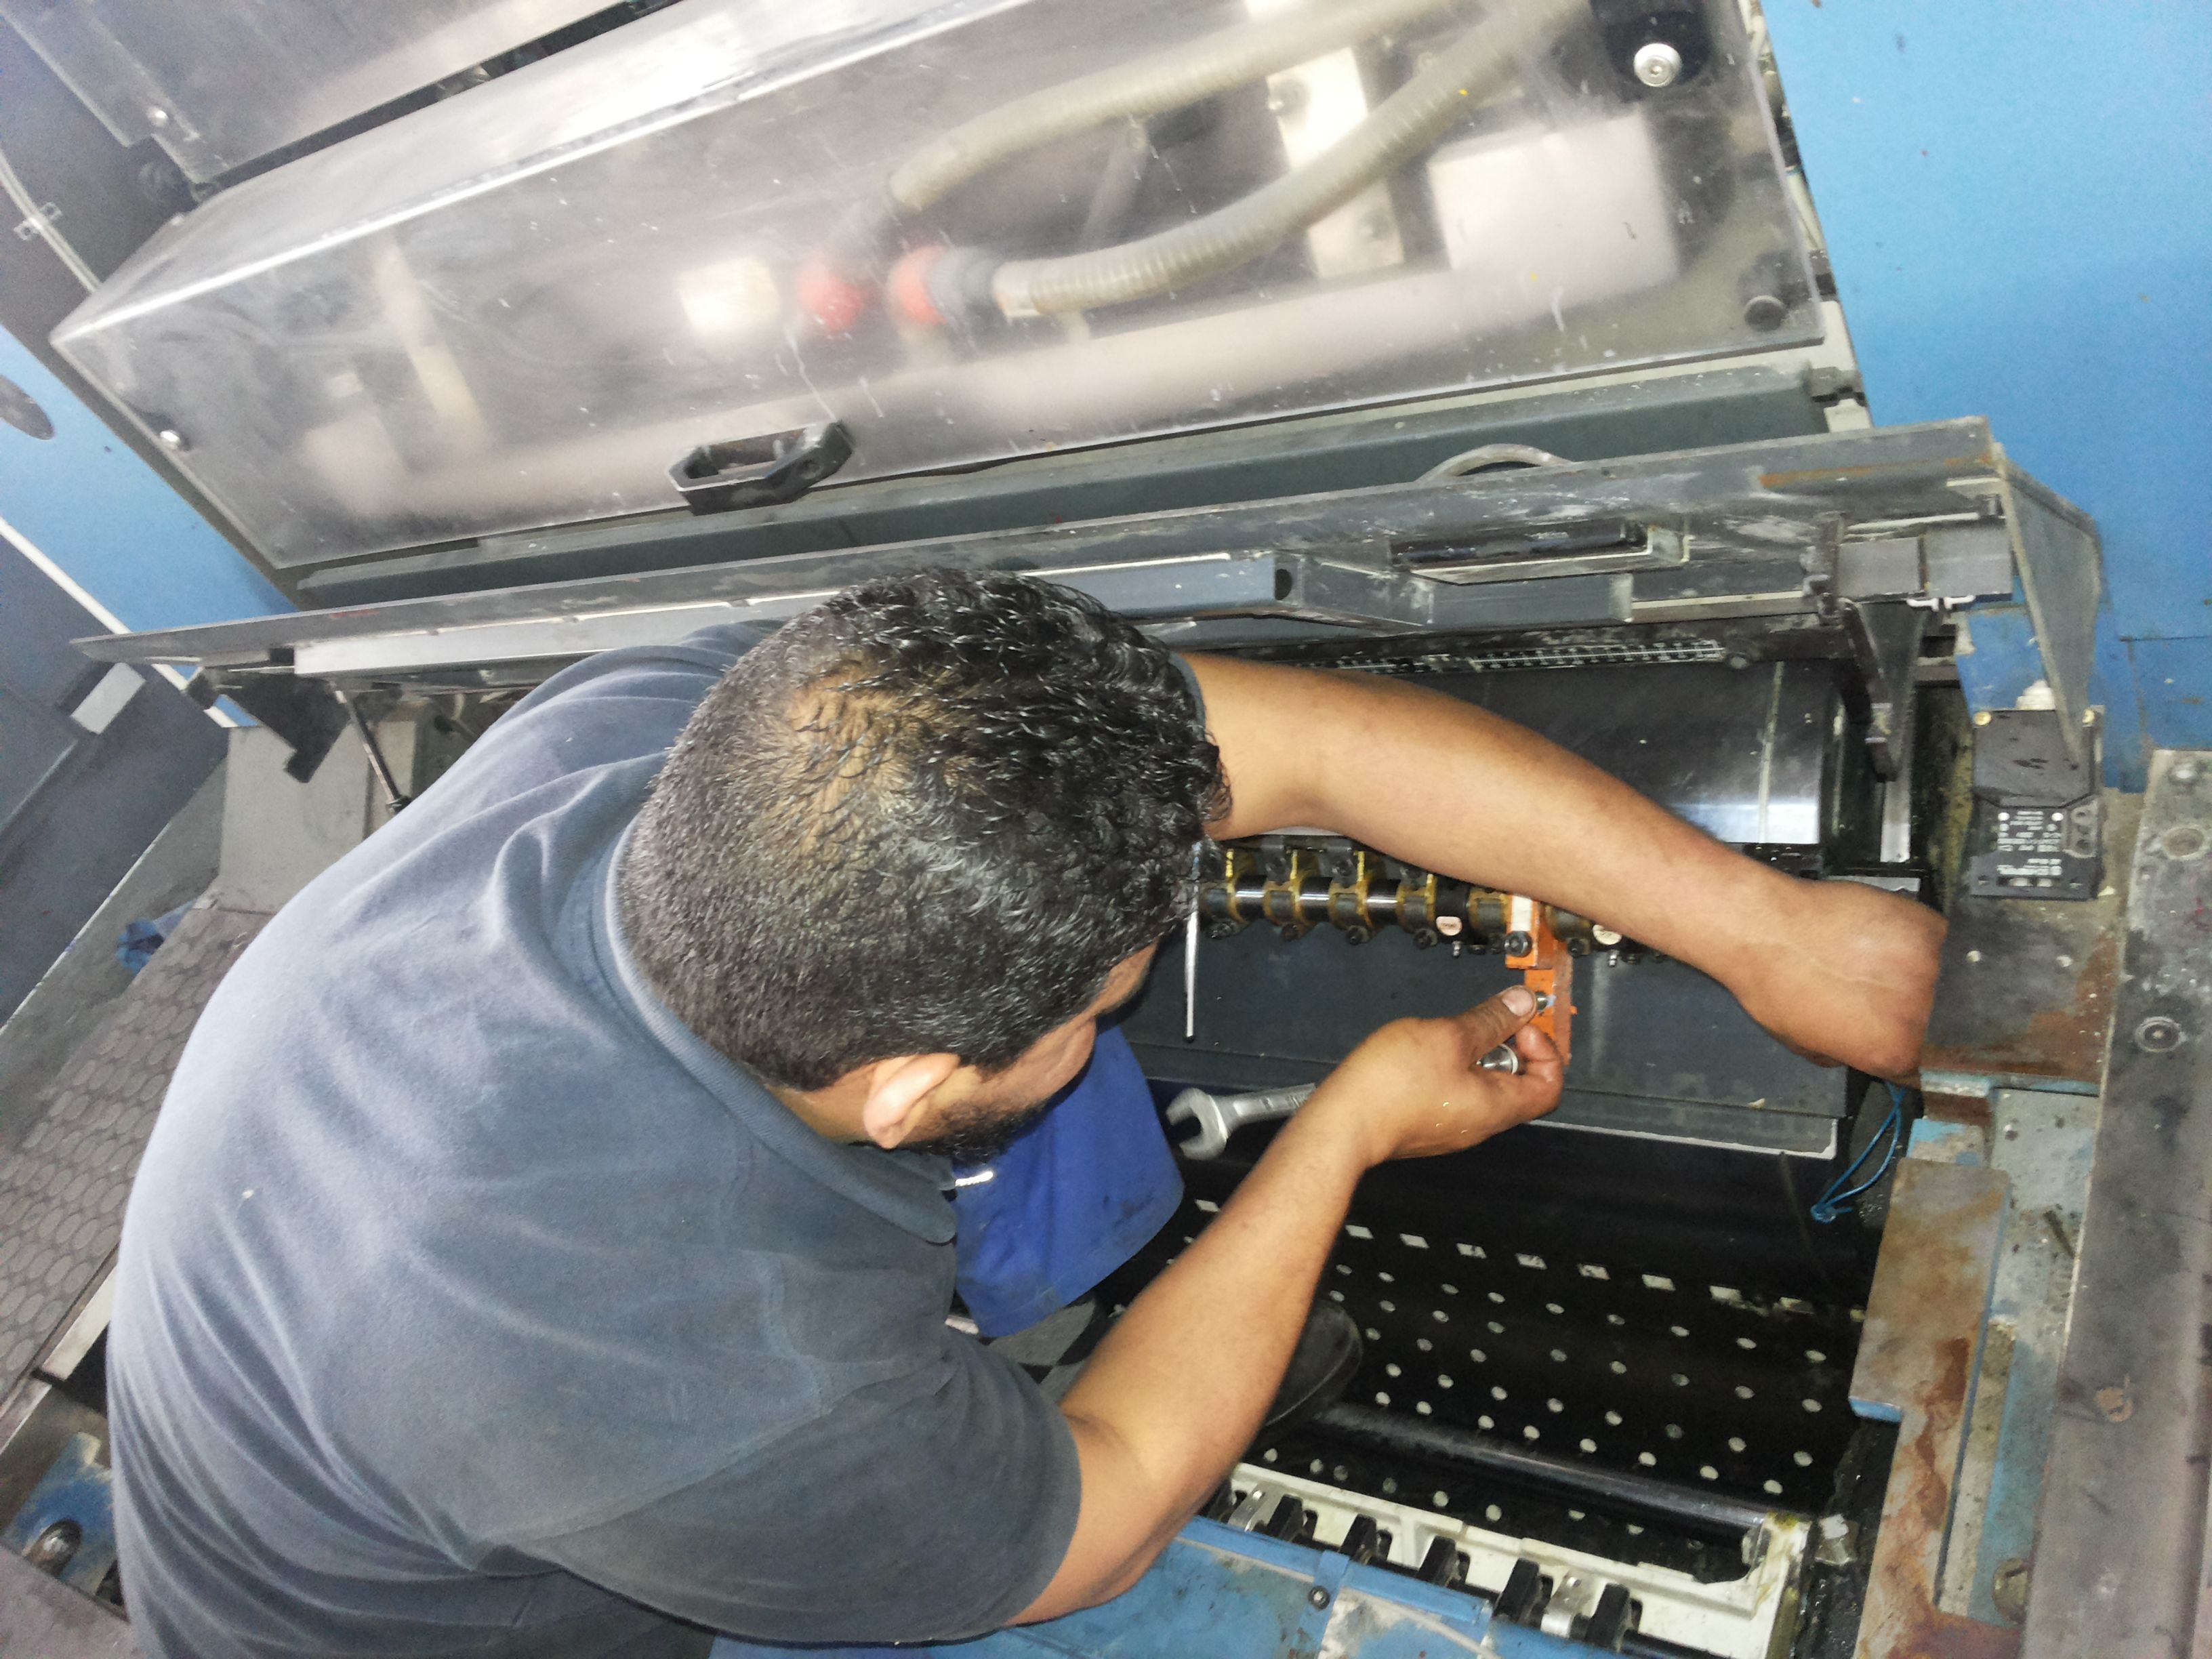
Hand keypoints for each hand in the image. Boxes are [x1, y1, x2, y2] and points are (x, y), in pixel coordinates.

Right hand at [1301, 987, 1564, 1169]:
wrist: (1342, 1125)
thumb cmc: (1393, 1086)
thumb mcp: (1448, 1036)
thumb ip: (1490, 1020)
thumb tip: (1523, 1005)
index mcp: (1497, 1106)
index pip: (1550, 1085)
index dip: (1545, 1049)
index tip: (1521, 1024)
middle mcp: (1480, 1123)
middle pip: (1518, 1085)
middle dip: (1509, 1046)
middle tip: (1486, 1021)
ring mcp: (1452, 1126)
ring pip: (1484, 1088)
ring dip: (1477, 1055)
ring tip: (1448, 1034)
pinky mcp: (1427, 1124)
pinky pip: (1456, 1094)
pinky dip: (1453, 1068)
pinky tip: (1423, 1051)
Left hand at [1726, 879, 1945, 1080]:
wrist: (1767, 929)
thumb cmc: (1774, 986)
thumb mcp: (1805, 1044)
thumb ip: (1850, 1054)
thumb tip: (1866, 1049)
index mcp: (1894, 1053)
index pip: (1930, 1069)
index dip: (1920, 1054)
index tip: (1915, 1041)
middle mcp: (1921, 1017)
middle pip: (1946, 1025)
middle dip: (1926, 1015)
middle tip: (1896, 996)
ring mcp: (1930, 969)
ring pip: (1950, 980)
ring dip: (1928, 975)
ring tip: (1891, 964)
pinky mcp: (1928, 928)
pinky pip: (1942, 941)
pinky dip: (1923, 941)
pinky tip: (1894, 940)